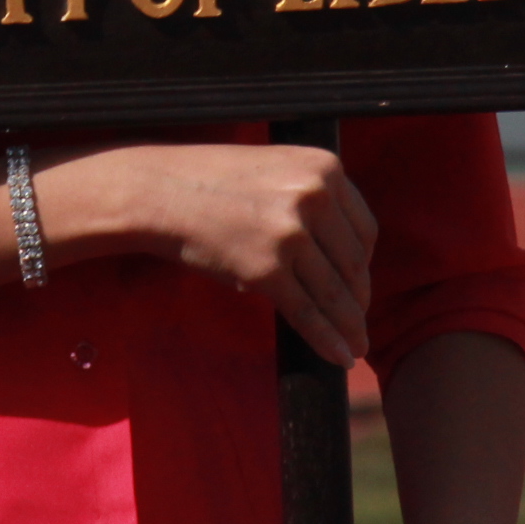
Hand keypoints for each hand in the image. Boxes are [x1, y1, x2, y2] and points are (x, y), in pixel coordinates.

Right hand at [55, 143, 376, 363]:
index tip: (358, 284)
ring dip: (349, 326)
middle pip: (354, 263)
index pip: (365, 229)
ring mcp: (291, 233)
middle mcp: (314, 196)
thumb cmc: (211, 182)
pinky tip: (341, 356)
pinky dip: (328, 340)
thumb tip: (340, 256)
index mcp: (324, 167)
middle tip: (357, 322)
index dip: (364, 265)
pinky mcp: (266, 269)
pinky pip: (308, 313)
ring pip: (335, 293)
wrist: (159, 191)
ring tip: (356, 347)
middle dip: (357, 299)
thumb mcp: (275, 171)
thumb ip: (311, 199)